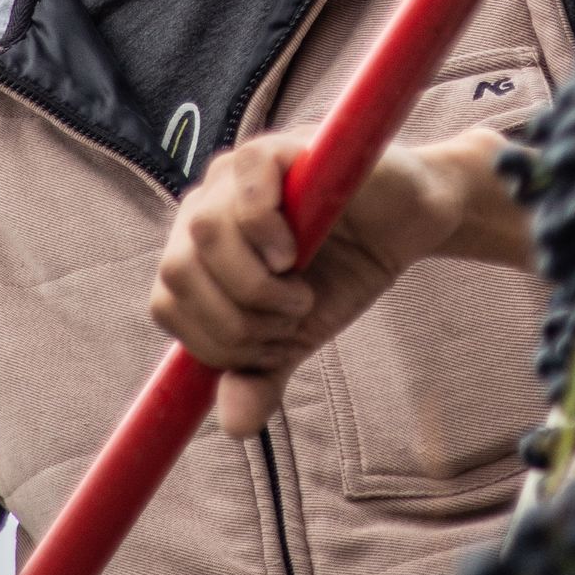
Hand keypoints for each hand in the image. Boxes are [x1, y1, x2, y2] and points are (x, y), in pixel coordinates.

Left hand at [147, 124, 530, 437]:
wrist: (407, 226)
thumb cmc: (344, 271)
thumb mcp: (298, 334)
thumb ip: (260, 373)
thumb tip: (234, 426)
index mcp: (199, 252)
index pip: (167, 304)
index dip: (216, 341)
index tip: (273, 345)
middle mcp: (207, 207)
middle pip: (176, 272)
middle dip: (236, 319)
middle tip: (290, 321)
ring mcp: (237, 174)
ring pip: (204, 233)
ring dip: (254, 284)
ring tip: (301, 291)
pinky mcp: (276, 148)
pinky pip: (243, 185)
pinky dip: (264, 231)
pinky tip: (295, 250)